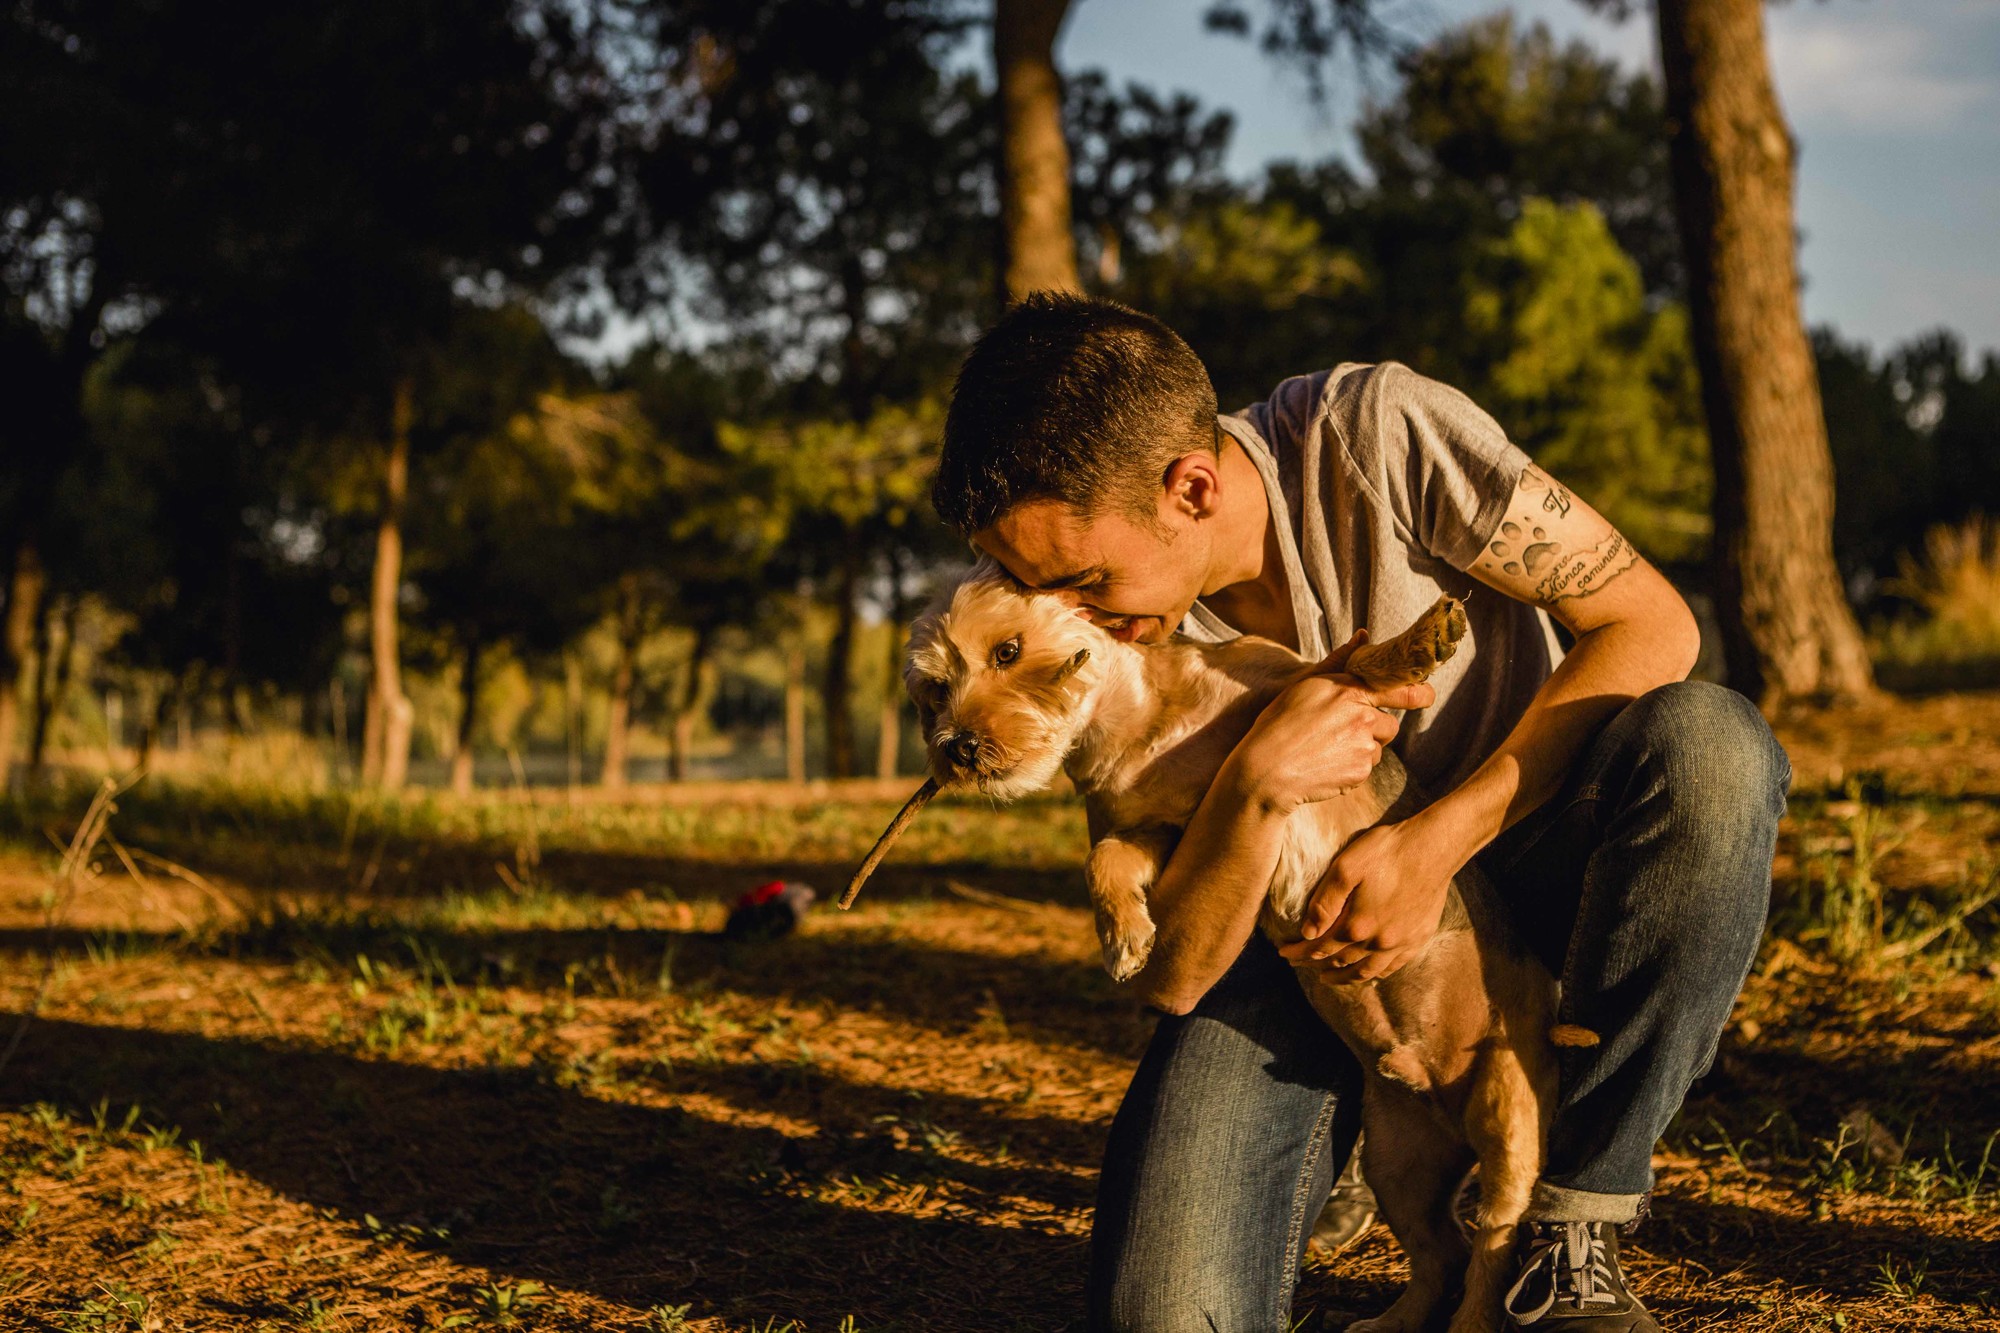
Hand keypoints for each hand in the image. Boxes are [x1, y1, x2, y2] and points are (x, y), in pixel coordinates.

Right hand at [1233, 630, 1436, 813]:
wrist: (1265, 772)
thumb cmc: (1277, 725)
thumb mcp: (1304, 686)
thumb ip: (1339, 661)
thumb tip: (1363, 635)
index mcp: (1347, 690)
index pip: (1400, 690)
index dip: (1419, 693)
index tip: (1427, 694)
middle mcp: (1360, 716)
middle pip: (1389, 725)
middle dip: (1374, 729)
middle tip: (1344, 734)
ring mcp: (1362, 746)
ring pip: (1376, 748)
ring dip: (1360, 749)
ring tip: (1326, 750)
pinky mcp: (1360, 772)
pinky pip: (1365, 768)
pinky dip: (1350, 769)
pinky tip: (1325, 766)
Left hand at [1277, 816, 1461, 981]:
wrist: (1435, 847)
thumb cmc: (1387, 851)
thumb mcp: (1346, 867)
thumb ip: (1325, 901)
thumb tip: (1308, 932)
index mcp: (1357, 925)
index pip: (1319, 947)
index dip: (1299, 952)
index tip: (1283, 952)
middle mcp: (1379, 942)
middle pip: (1340, 961)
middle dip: (1315, 964)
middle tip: (1298, 964)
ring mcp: (1401, 943)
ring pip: (1366, 971)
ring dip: (1344, 976)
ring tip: (1327, 978)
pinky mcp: (1419, 939)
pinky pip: (1393, 967)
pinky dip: (1375, 973)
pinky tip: (1369, 973)